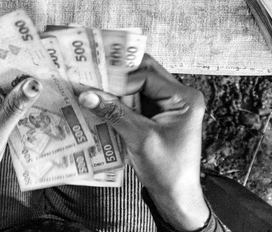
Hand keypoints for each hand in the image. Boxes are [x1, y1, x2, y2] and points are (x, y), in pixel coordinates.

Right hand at [78, 54, 208, 230]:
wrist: (177, 198)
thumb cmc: (168, 171)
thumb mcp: (140, 139)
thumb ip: (114, 113)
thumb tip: (87, 94)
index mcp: (184, 98)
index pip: (147, 74)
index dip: (120, 74)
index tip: (94, 74)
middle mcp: (178, 97)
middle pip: (143, 75)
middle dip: (116, 77)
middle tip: (90, 73)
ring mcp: (167, 107)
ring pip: (136, 87)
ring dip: (115, 89)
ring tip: (90, 85)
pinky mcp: (156, 118)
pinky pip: (134, 102)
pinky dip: (118, 102)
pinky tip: (100, 103)